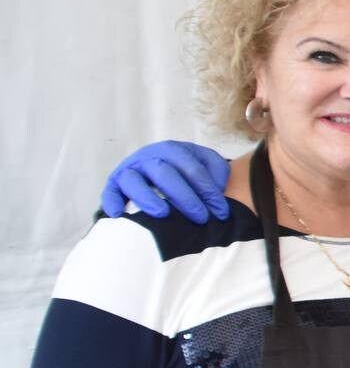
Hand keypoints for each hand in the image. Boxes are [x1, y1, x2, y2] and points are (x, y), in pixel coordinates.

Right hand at [101, 141, 229, 223]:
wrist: (157, 168)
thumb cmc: (186, 170)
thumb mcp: (205, 163)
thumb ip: (217, 171)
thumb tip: (217, 188)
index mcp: (174, 150)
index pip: (192, 168)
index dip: (208, 190)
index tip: (220, 211)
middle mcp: (150, 156)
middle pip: (165, 173)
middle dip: (185, 197)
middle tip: (200, 217)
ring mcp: (130, 169)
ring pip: (134, 180)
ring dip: (148, 197)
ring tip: (163, 214)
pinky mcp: (114, 183)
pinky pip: (110, 191)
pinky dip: (112, 201)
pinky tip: (119, 214)